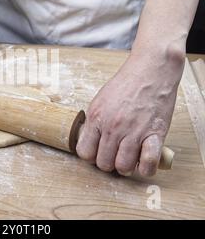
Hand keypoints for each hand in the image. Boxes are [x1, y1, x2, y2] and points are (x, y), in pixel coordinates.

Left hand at [76, 48, 183, 176]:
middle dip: (108, 163)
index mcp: (96, 117)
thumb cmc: (126, 83)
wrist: (151, 71)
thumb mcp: (100, 100)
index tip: (98, 152)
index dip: (91, 156)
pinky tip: (144, 162)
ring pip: (123, 167)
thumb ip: (95, 121)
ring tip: (129, 159)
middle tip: (114, 155)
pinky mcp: (154, 134)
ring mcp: (133, 132)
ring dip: (125, 167)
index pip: (85, 152)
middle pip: (103, 163)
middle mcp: (112, 127)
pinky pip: (148, 163)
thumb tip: (90, 140)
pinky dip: (146, 168)